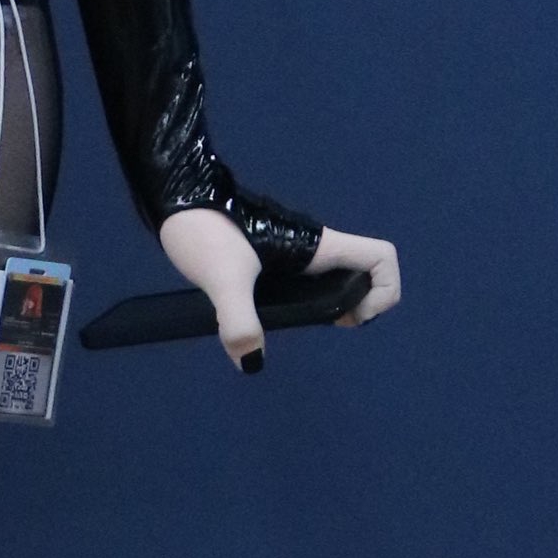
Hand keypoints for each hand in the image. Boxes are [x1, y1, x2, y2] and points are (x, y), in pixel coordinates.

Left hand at [158, 207, 402, 371]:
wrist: (173, 196)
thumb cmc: (205, 227)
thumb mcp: (222, 277)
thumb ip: (238, 320)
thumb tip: (251, 361)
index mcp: (317, 246)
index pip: (382, 257)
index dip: (383, 290)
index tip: (351, 314)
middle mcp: (314, 248)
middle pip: (365, 273)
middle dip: (361, 304)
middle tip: (331, 324)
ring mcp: (293, 252)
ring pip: (336, 278)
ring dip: (334, 304)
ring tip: (304, 324)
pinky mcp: (271, 258)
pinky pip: (306, 282)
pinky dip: (305, 302)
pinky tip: (272, 317)